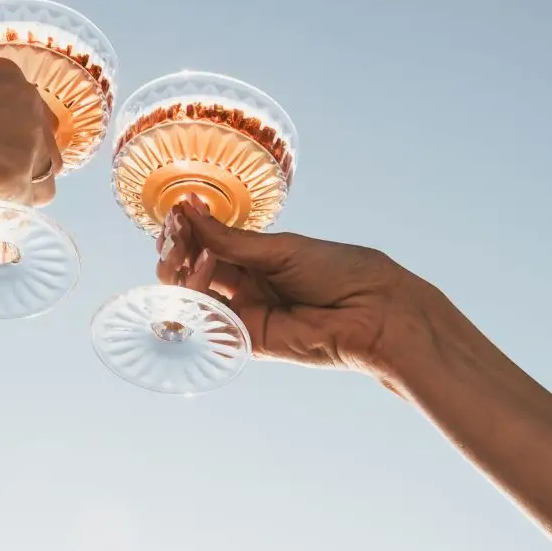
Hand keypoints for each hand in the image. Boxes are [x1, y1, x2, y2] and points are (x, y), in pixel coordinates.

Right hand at [155, 199, 431, 379]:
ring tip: (189, 258)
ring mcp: (246, 311)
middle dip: (178, 251)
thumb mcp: (280, 248)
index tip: (177, 214)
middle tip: (177, 238)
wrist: (374, 311)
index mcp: (255, 254)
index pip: (206, 241)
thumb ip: (231, 240)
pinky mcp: (249, 340)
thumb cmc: (338, 270)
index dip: (187, 229)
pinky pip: (212, 325)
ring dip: (182, 275)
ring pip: (195, 296)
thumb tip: (189, 209)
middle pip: (193, 268)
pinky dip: (196, 305)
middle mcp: (246, 282)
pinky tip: (196, 282)